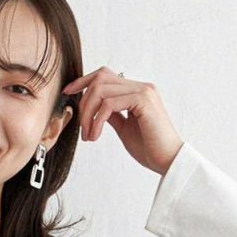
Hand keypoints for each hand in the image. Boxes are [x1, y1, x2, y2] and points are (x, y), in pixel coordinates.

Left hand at [60, 66, 184, 177]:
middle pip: (100, 78)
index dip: (84, 81)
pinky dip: (97, 121)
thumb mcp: (124, 128)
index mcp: (137, 91)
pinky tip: (95, 136)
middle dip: (84, 101)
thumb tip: (96, 108)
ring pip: (101, 90)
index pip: (105, 75)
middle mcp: (141, 86)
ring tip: (89, 136)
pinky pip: (109, 104)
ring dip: (88, 114)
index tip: (69, 92)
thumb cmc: (149, 148)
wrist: (168, 161)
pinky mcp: (143, 101)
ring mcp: (143, 91)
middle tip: (82, 128)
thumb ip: (112, 115)